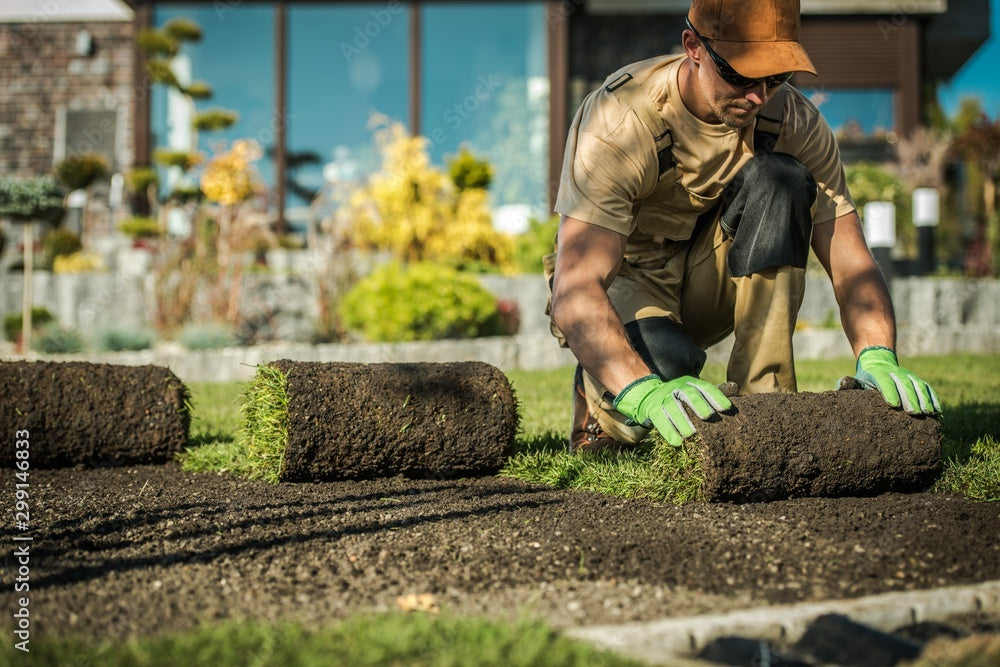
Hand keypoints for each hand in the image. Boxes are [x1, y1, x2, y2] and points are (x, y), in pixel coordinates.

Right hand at [613, 375, 732, 446]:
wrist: (647, 395)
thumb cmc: (679, 398)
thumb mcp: (694, 391)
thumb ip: (713, 392)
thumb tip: (736, 387)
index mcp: (689, 383)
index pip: (704, 387)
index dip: (715, 396)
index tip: (726, 408)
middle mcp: (676, 388)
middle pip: (688, 394)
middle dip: (698, 404)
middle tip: (707, 416)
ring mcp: (663, 398)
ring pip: (672, 407)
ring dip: (682, 420)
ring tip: (691, 434)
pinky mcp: (652, 410)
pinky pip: (660, 420)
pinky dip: (668, 431)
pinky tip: (677, 442)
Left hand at [852, 346, 940, 414]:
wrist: (879, 360)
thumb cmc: (865, 378)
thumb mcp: (856, 379)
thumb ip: (849, 384)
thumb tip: (840, 387)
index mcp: (879, 373)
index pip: (884, 381)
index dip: (889, 392)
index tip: (894, 405)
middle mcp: (896, 373)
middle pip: (904, 385)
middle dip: (910, 399)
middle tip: (913, 413)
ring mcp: (909, 376)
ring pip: (919, 385)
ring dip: (924, 399)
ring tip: (928, 413)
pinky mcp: (917, 380)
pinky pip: (928, 388)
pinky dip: (934, 398)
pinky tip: (938, 411)